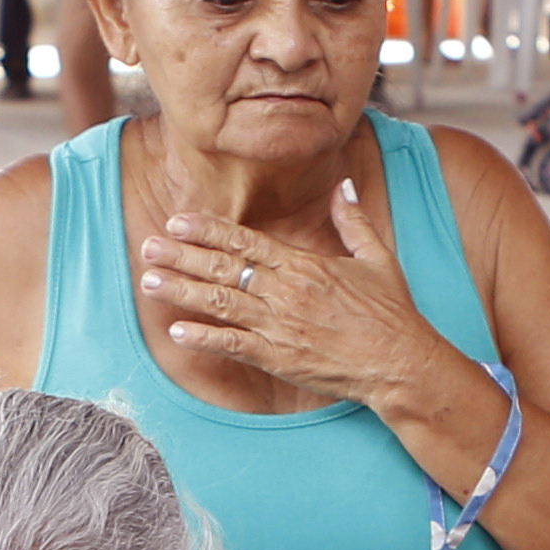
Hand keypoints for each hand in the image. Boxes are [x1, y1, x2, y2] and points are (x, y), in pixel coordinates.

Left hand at [138, 167, 458, 419]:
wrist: (400, 363)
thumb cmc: (392, 313)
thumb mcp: (377, 258)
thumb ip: (353, 222)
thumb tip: (343, 187)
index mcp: (305, 264)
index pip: (245, 240)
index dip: (207, 230)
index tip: (178, 221)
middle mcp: (285, 292)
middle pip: (223, 268)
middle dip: (182, 256)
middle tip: (149, 246)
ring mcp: (279, 326)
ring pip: (220, 303)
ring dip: (181, 291)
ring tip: (149, 281)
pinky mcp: (279, 357)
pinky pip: (233, 345)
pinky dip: (204, 338)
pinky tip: (177, 331)